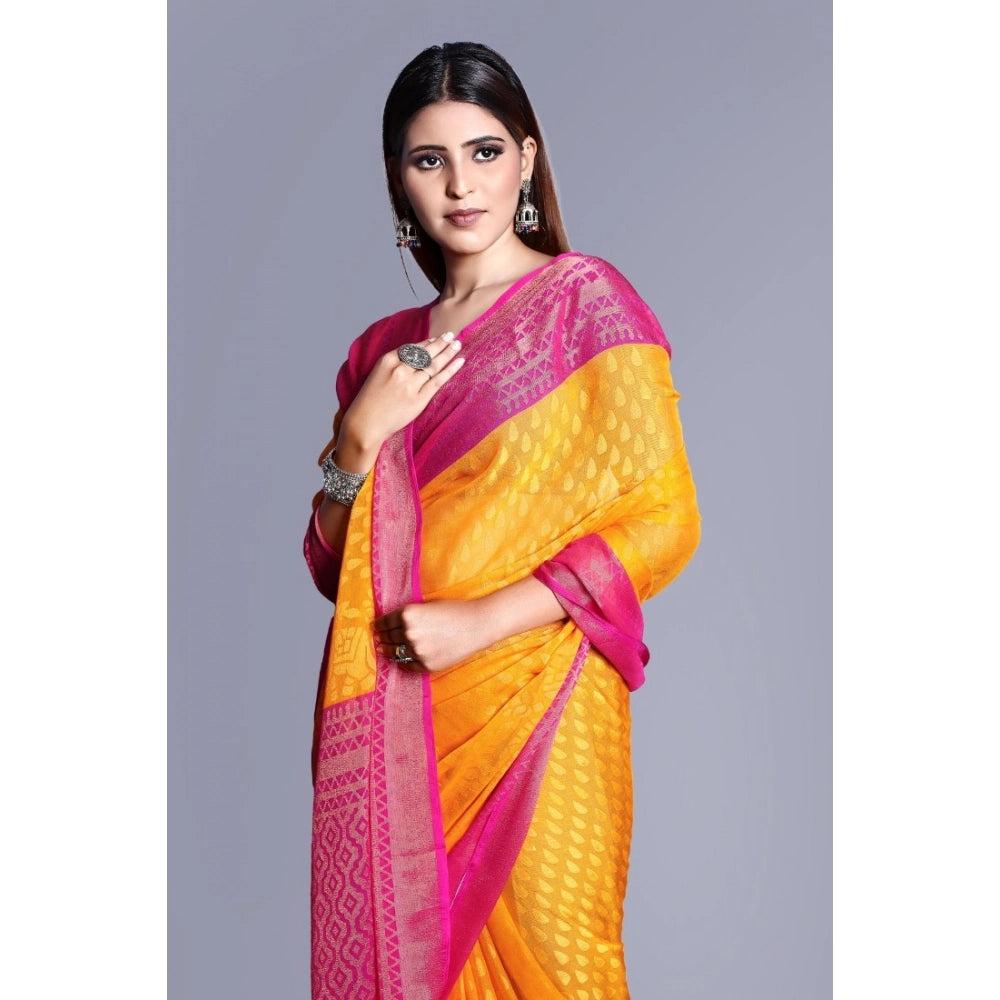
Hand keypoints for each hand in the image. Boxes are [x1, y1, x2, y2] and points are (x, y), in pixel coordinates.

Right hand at [337, 333, 463, 467]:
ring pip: (433, 365)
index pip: (412, 348)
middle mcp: (400, 369)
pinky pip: (438, 381)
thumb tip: (414, 356)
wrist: (365, 424)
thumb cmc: (370, 401)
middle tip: (452, 335)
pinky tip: (459, 362)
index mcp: (387, 360)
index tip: (437, 338)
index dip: (426, 343)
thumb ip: (394, 364)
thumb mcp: (378, 374)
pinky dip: (450, 370)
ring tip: (458, 345)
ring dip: (448, 353)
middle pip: (425, 353)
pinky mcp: (419, 399)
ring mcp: (410, 384)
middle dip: (440, 343)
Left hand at [373, 599, 492, 673]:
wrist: (477, 625)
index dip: (378, 626)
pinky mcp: (427, 665)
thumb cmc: (454, 611)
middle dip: (382, 638)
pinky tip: (402, 659)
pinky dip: (403, 662)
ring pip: (395, 653)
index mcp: (408, 614)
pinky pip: (408, 666)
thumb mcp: (428, 606)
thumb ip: (409, 615)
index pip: (384, 622)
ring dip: (388, 651)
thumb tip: (391, 624)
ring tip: (385, 650)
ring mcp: (418, 651)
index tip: (375, 628)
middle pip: (387, 638)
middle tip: (379, 639)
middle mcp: (410, 633)